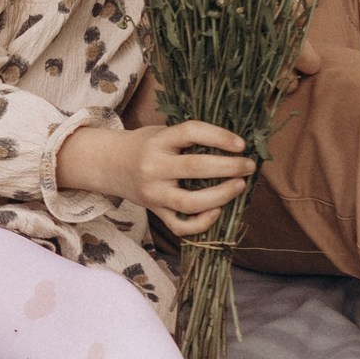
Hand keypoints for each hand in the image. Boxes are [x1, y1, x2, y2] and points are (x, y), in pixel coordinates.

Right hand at [57, 120, 255, 235]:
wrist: (110, 165)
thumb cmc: (145, 145)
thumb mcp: (161, 132)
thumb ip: (189, 139)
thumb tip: (234, 147)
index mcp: (157, 141)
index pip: (190, 132)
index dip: (219, 136)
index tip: (241, 143)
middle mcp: (153, 167)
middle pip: (195, 167)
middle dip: (229, 166)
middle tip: (249, 166)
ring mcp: (154, 193)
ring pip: (190, 202)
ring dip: (221, 195)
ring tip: (240, 185)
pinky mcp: (155, 212)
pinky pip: (180, 226)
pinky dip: (201, 223)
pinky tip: (217, 211)